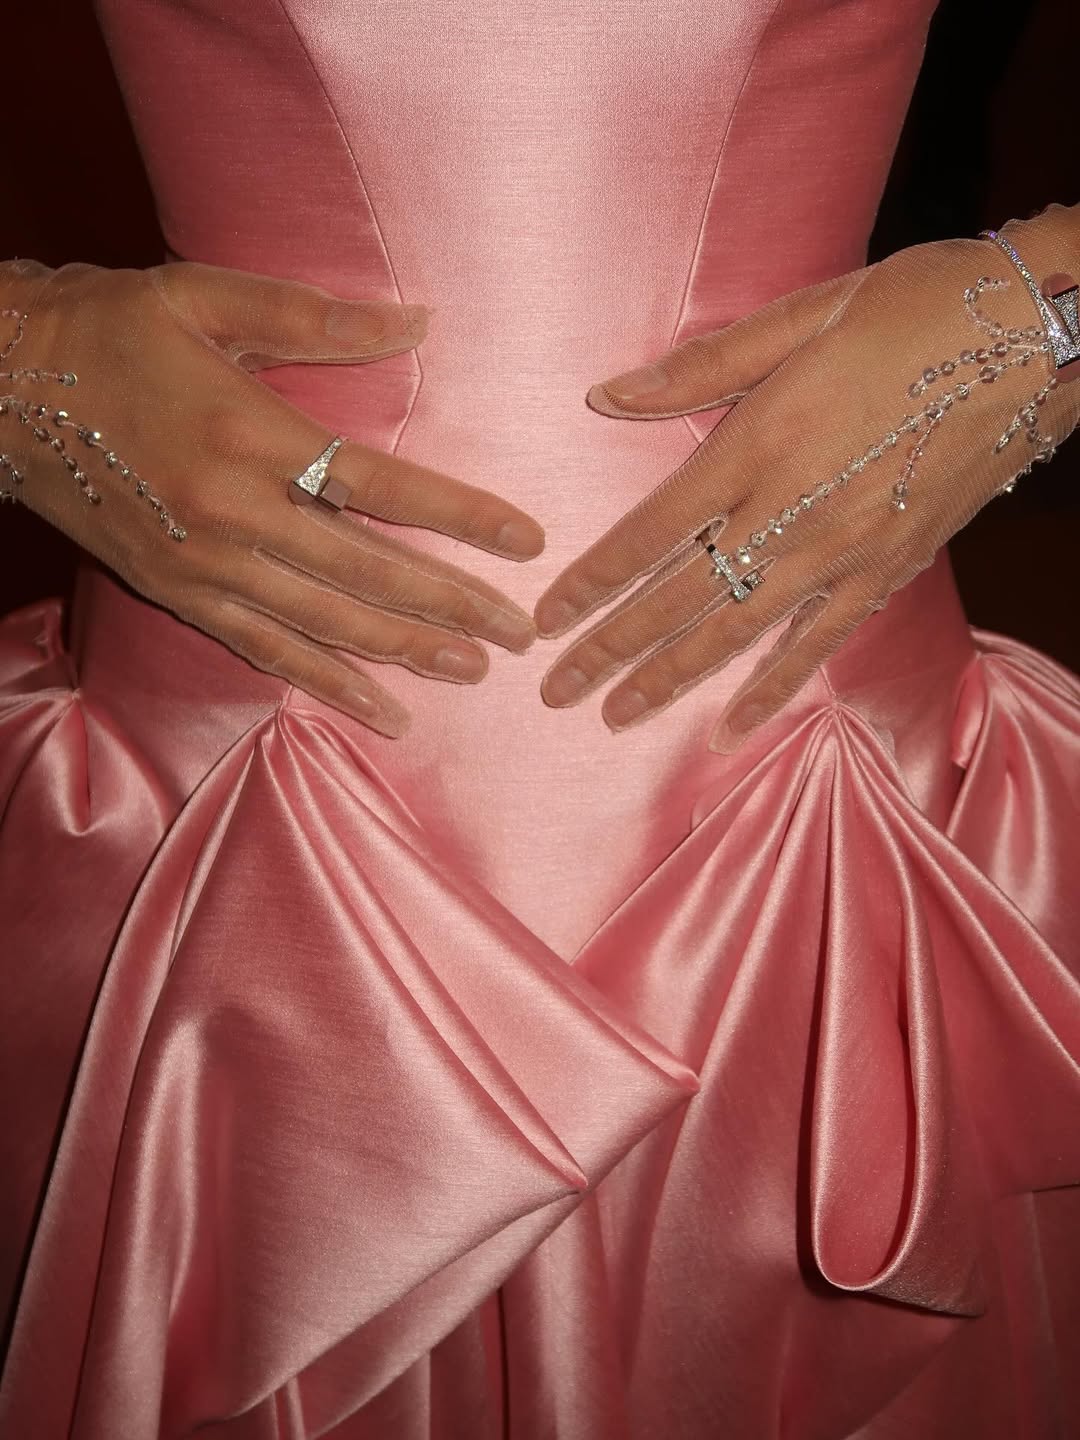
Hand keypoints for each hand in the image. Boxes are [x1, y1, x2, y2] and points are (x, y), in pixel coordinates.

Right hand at [0, 260, 543, 736]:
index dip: (461, 519)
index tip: (525, 543)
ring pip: (327, 623)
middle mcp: (235, 513)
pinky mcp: (181, 595)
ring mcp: (207, 566)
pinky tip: (384, 709)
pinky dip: (329, 683)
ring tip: (474, 672)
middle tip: (521, 633)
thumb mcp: (203, 299)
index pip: (384, 487)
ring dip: (407, 652)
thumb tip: (419, 320)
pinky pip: (267, 651)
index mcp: (252, 435)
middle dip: (454, 606)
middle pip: (369, 572)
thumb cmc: (107, 334)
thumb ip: (313, 317)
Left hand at [536, 205, 1079, 751]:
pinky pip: (819, 643)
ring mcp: (844, 552)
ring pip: (737, 634)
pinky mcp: (890, 571)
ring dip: (670, 679)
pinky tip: (731, 726)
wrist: (1046, 337)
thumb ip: (702, 368)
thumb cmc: (923, 309)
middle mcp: (793, 511)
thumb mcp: (807, 314)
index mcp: (761, 443)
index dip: (594, 581)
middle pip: (680, 597)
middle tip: (555, 690)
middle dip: (610, 649)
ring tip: (614, 717)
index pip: (652, 532)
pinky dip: (772, 687)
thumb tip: (609, 396)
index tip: (546, 619)